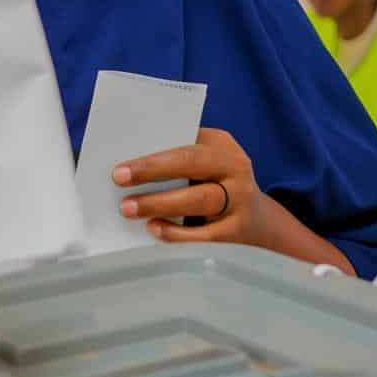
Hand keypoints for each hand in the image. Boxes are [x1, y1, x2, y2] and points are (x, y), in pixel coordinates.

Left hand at [113, 127, 283, 246]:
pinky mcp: (238, 231)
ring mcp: (240, 200)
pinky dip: (177, 234)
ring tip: (129, 208)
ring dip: (160, 203)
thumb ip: (175, 160)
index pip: (185, 142)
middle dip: (152, 171)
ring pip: (199, 199)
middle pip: (192, 164)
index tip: (120, 167)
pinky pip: (205, 234)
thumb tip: (128, 165)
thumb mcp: (204, 165)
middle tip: (118, 180)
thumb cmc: (214, 187)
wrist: (258, 223)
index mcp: (221, 145)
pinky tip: (155, 230)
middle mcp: (235, 168)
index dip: (152, 156)